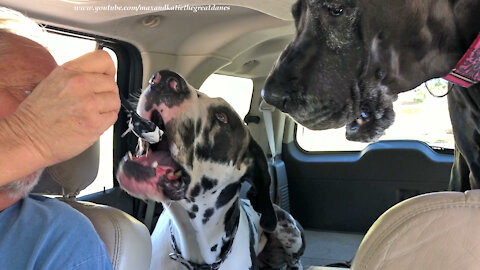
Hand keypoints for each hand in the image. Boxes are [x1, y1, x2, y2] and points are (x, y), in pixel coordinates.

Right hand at [7, 50, 119, 164]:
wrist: (27, 138)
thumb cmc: (38, 114)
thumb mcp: (54, 81)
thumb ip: (79, 75)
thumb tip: (100, 75)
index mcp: (69, 71)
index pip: (104, 59)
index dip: (108, 70)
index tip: (105, 78)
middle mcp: (80, 84)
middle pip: (112, 82)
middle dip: (106, 93)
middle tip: (93, 102)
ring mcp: (88, 104)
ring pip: (115, 100)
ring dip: (107, 108)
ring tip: (91, 113)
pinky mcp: (94, 123)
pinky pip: (113, 117)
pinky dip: (105, 121)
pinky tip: (90, 122)